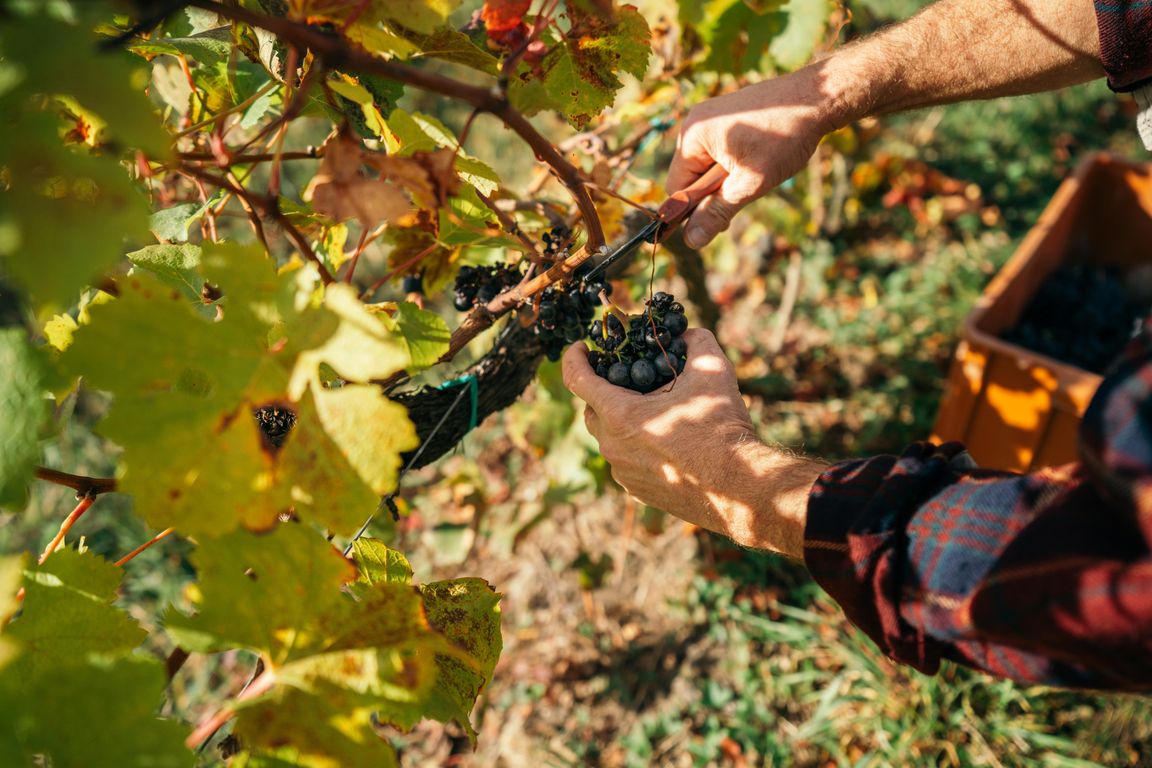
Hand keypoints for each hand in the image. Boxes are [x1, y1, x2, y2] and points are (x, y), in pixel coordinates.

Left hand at [562, 329, 821, 557]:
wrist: (739, 488)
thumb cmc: (721, 429)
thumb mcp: (712, 373)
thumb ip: (696, 343)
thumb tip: (688, 335)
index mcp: (619, 415)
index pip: (577, 380)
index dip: (574, 358)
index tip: (580, 348)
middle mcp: (612, 446)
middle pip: (591, 410)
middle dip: (602, 391)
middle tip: (625, 379)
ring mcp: (622, 472)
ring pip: (609, 438)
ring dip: (622, 421)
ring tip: (653, 411)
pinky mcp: (636, 491)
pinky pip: (625, 461)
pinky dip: (636, 446)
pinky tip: (664, 442)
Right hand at [667, 67, 836, 248]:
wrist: (819, 96)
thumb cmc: (785, 136)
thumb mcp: (750, 183)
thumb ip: (717, 211)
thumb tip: (691, 241)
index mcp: (692, 136)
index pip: (677, 188)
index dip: (694, 210)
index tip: (720, 222)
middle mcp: (695, 122)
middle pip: (690, 176)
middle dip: (714, 192)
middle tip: (747, 193)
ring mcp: (711, 116)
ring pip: (707, 165)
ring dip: (727, 179)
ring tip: (757, 172)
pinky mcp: (726, 115)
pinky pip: (718, 150)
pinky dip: (734, 163)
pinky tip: (759, 159)